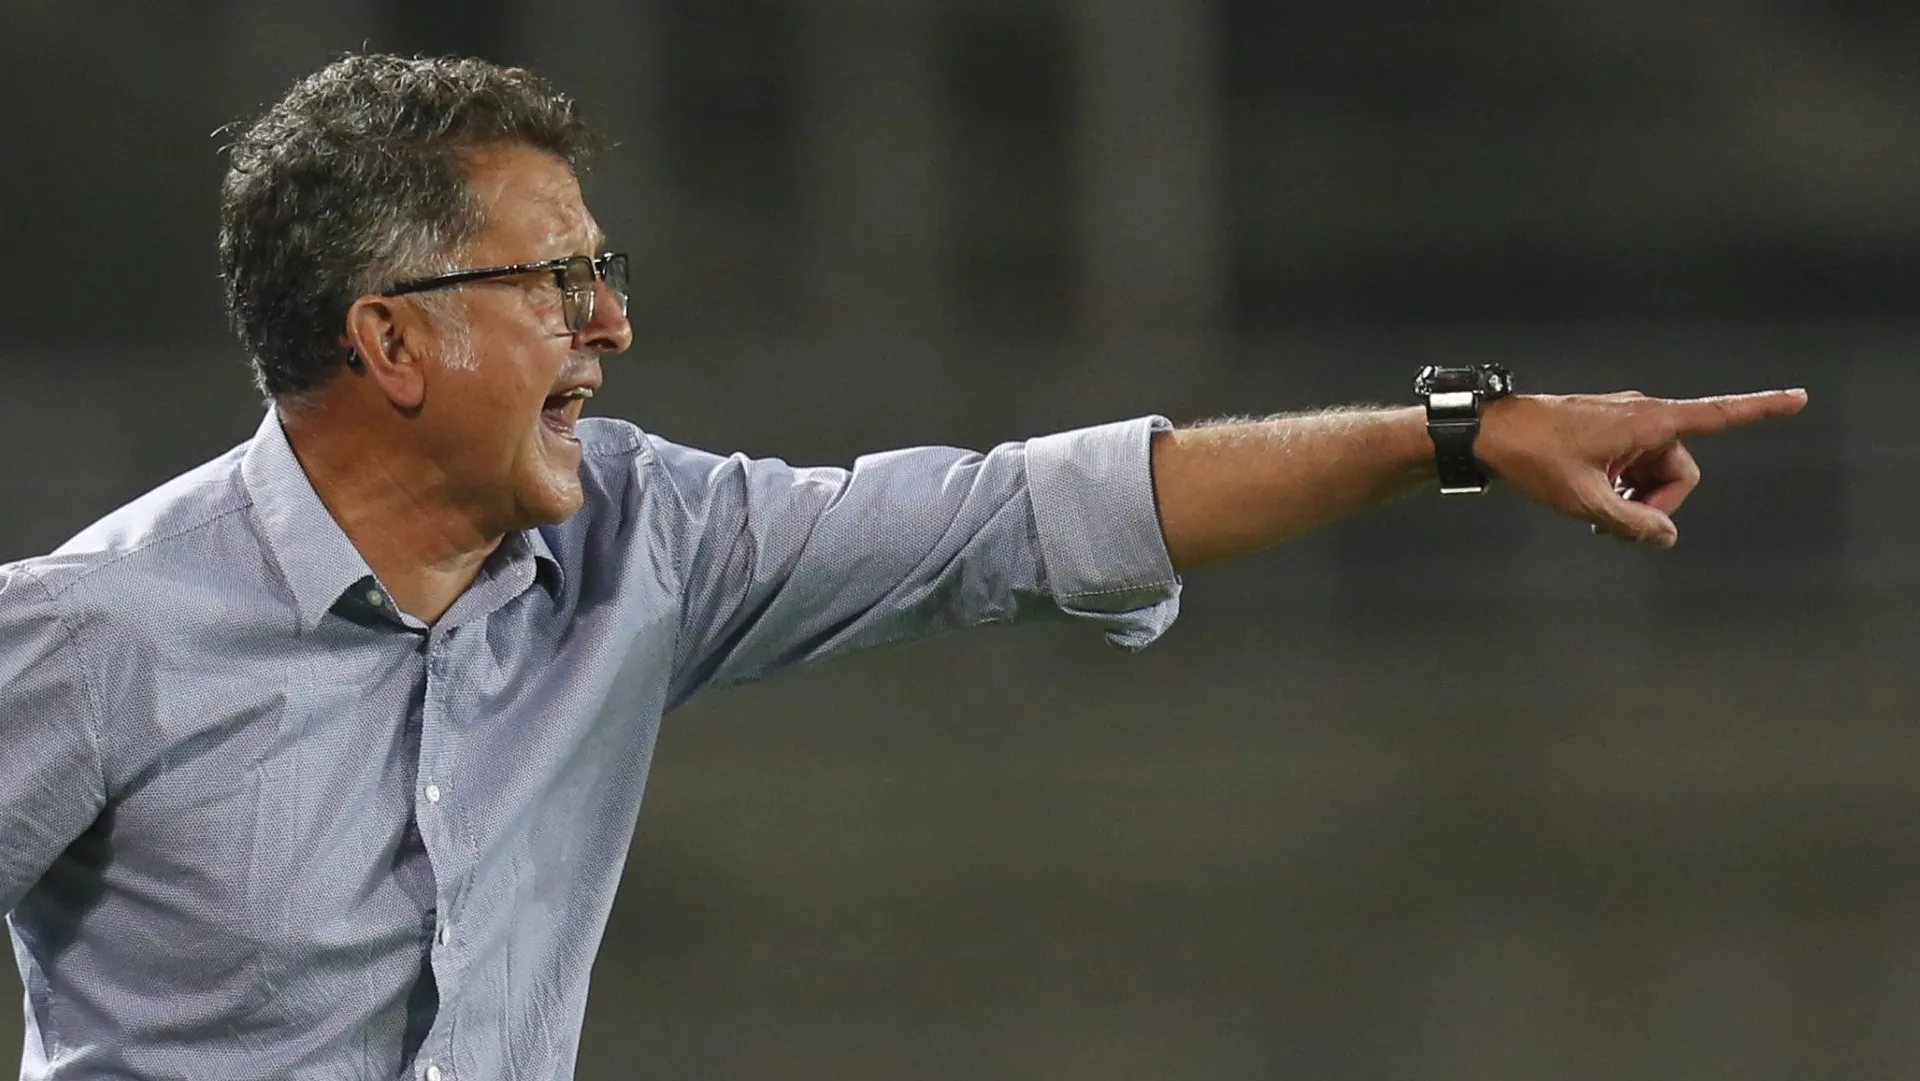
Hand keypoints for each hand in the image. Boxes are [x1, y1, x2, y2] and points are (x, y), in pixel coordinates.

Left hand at [1474, 388, 1808, 547]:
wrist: (1489, 435)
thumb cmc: (1535, 459)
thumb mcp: (1585, 501)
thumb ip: (1632, 523)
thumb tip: (1666, 537)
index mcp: (1650, 422)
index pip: (1718, 415)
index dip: (1762, 410)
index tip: (1800, 399)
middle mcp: (1645, 416)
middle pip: (1679, 472)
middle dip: (1657, 504)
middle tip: (1616, 528)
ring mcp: (1625, 423)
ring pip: (1654, 474)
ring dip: (1636, 500)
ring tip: (1598, 520)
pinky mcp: (1608, 433)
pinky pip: (1633, 466)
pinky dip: (1623, 489)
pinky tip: (1594, 507)